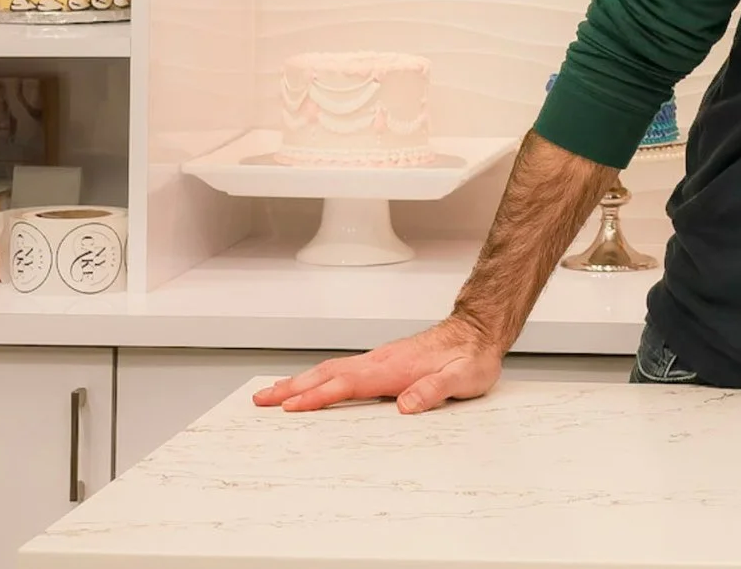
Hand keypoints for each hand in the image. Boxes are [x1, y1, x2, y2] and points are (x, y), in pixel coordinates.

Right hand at [252, 317, 502, 414]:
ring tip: (271, 393)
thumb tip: (407, 405)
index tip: (290, 408)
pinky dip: (317, 377)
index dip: (318, 397)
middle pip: (327, 374)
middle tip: (260, 400)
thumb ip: (434, 390)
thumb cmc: (471, 357)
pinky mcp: (382, 361)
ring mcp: (379, 359)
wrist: (479, 331)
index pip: (347, 384)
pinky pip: (342, 369)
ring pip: (331, 370)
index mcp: (393, 368)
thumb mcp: (462, 378)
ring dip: (299, 381)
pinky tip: (311, 384)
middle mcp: (380, 361)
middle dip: (292, 388)